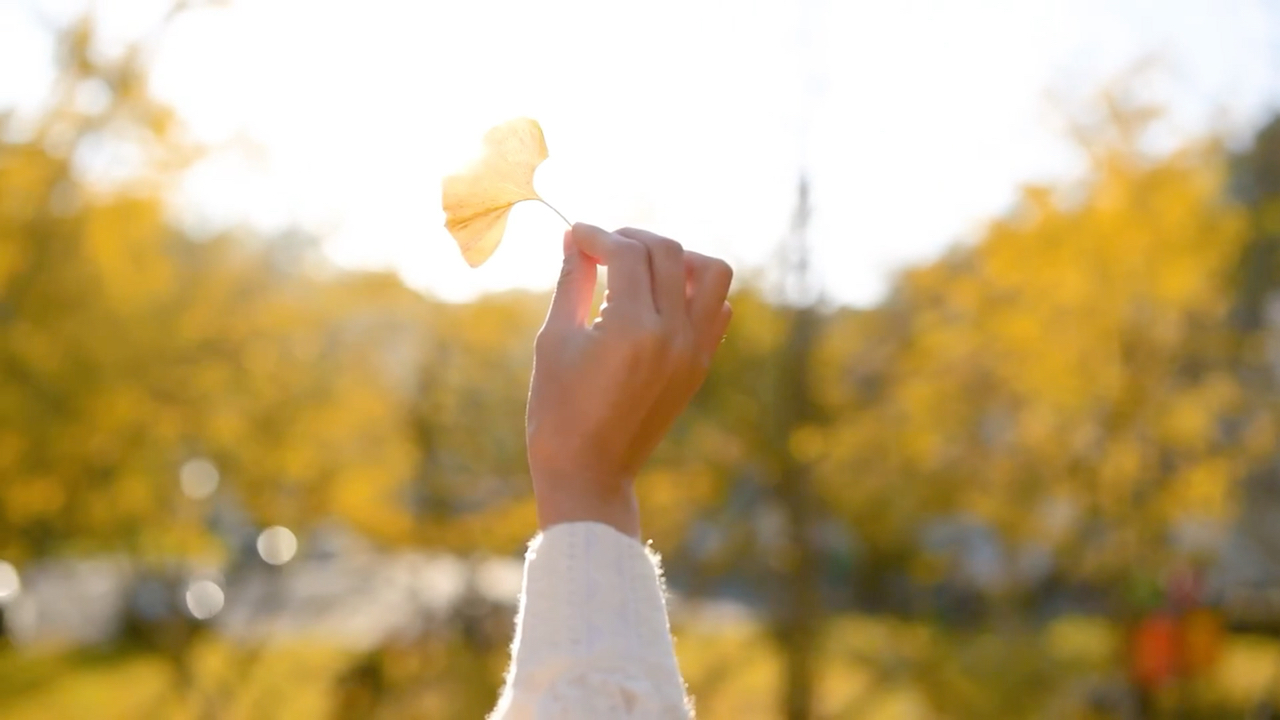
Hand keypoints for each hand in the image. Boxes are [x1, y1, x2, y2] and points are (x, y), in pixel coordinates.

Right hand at [527, 223, 732, 536]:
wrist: (589, 471)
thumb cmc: (557, 408)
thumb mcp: (554, 339)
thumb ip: (570, 281)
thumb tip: (573, 238)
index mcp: (631, 329)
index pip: (625, 252)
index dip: (595, 234)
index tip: (574, 234)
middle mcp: (672, 335)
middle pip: (667, 252)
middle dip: (631, 237)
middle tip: (600, 246)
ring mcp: (693, 352)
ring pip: (712, 273)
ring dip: (679, 258)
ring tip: (643, 267)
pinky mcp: (699, 366)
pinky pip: (718, 311)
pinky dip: (696, 293)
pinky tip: (660, 299)